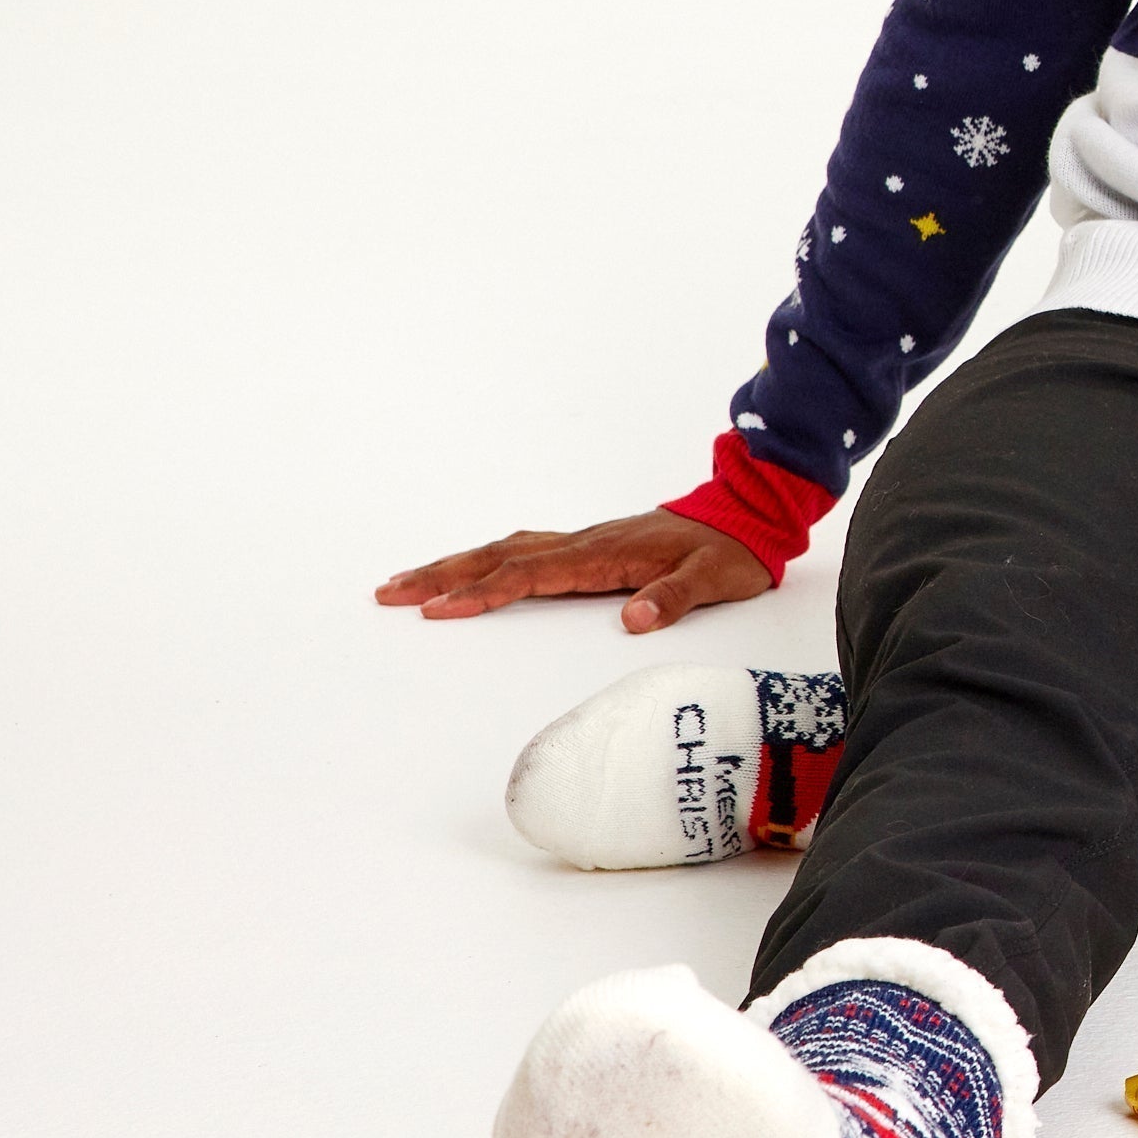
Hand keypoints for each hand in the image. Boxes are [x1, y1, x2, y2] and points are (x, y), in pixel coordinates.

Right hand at [374, 511, 770, 635]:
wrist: (747, 517)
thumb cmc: (728, 552)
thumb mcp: (713, 579)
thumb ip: (673, 599)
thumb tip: (635, 619)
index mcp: (605, 553)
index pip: (530, 575)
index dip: (482, 593)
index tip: (438, 609)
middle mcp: (585, 543)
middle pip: (500, 557)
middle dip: (443, 574)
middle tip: (389, 590)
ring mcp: (584, 542)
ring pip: (506, 550)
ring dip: (456, 564)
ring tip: (409, 581)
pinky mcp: (589, 546)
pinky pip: (526, 550)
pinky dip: (489, 559)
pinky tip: (470, 569)